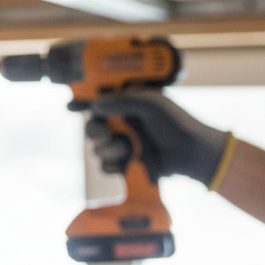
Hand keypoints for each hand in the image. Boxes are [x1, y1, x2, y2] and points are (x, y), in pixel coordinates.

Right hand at [72, 89, 229, 184]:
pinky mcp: (127, 162)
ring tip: (126, 149)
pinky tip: (125, 164)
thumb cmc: (177, 124)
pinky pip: (106, 165)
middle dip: (95, 131)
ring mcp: (125, 142)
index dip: (83, 102)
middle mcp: (124, 122)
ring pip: (98, 147)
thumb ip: (121, 101)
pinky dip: (113, 166)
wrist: (193, 155)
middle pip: (93, 125)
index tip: (70, 106)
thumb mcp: (151, 104)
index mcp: (129, 102)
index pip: (99, 99)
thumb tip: (96, 105)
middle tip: (104, 133)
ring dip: (109, 149)